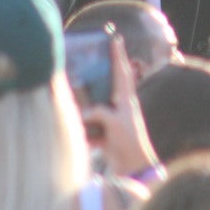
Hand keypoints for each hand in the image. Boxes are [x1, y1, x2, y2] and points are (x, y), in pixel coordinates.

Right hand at [80, 34, 159, 179]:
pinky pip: (91, 129)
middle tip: (88, 63)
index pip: (122, 72)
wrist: (135, 171)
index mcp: (127, 101)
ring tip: (73, 102)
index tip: (115, 38)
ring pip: (96, 108)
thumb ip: (99, 112)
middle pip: (108, 87)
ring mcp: (113, 123)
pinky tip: (79, 135)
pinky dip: (85, 132)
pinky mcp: (107, 138)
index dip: (118, 55)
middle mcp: (121, 109)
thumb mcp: (115, 123)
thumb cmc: (130, 143)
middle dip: (99, 77)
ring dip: (86, 108)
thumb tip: (85, 113)